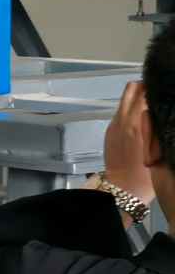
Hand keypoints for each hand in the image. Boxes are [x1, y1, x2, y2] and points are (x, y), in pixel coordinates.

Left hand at [103, 80, 154, 203]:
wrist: (123, 187)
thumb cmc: (146, 173)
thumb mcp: (159, 148)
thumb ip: (156, 125)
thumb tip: (158, 109)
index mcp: (135, 123)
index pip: (143, 93)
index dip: (154, 88)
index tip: (163, 89)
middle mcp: (122, 119)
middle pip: (131, 90)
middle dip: (144, 87)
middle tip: (157, 92)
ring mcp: (114, 123)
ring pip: (125, 100)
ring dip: (137, 98)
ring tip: (152, 103)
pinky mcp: (110, 130)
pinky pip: (121, 112)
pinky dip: (131, 109)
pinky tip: (142, 117)